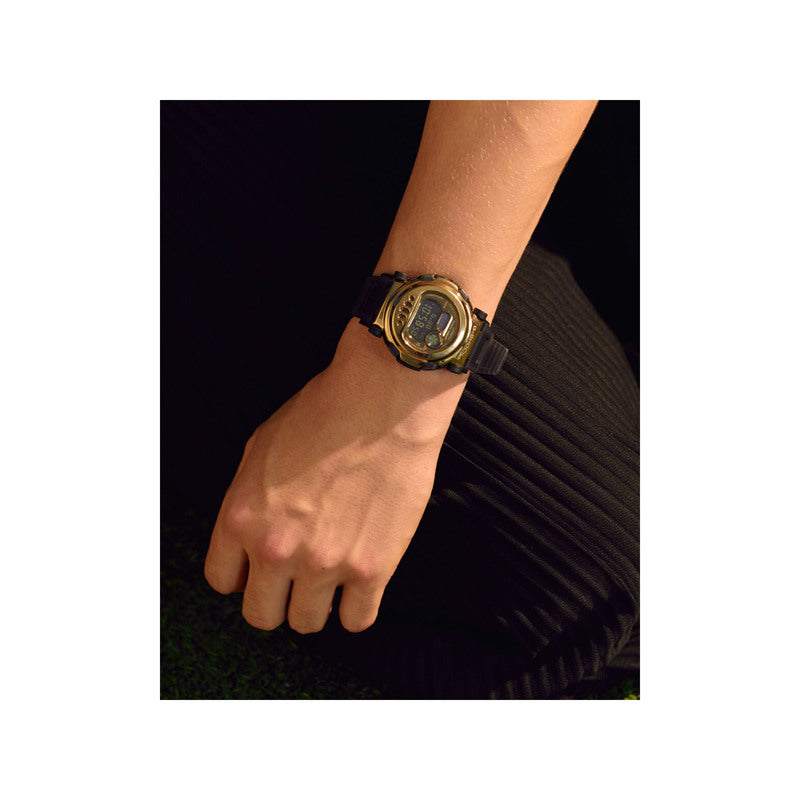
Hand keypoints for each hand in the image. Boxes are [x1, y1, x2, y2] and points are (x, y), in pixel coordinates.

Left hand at [204, 320, 466, 632]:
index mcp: (241, 518)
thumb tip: (252, 534)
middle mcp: (276, 549)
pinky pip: (358, 621)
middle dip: (275, 598)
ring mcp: (325, 564)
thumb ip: (248, 502)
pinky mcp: (372, 569)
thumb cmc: (324, 413)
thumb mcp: (260, 448)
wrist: (384, 402)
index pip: (223, 581)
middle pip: (261, 615)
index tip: (259, 569)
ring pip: (307, 623)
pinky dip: (357, 608)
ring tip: (330, 579)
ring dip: (316, 604)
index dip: (243, 575)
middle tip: (294, 579)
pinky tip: (361, 584)